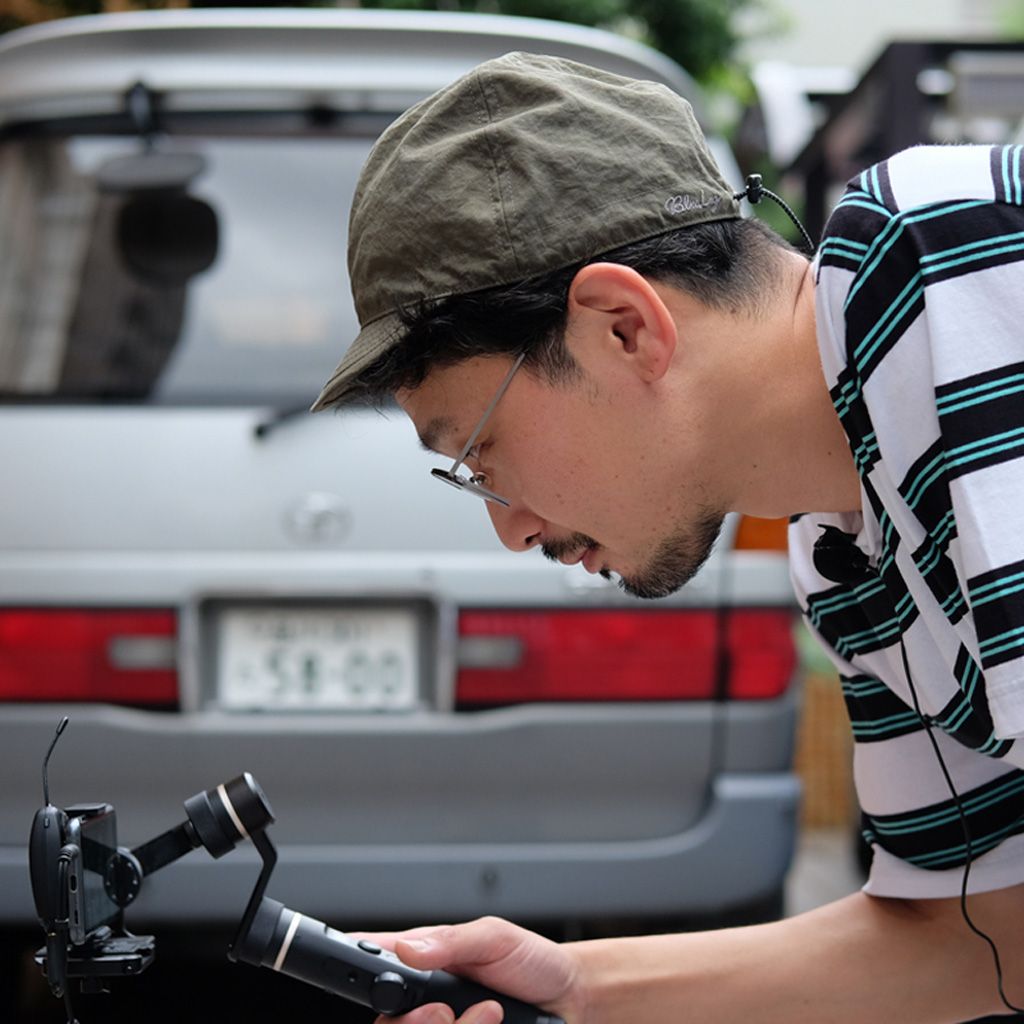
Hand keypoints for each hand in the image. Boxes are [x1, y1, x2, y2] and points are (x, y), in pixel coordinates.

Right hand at [358, 916, 580, 1023]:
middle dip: (418, 1023)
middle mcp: (424, 1005)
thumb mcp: (494, 937)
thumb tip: (406, 948)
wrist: (572, 1000)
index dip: (356, 975)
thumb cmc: (532, 962)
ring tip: (490, 1013)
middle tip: (446, 1008)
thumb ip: (451, 942)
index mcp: (422, 966)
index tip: (374, 984)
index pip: (372, 968)